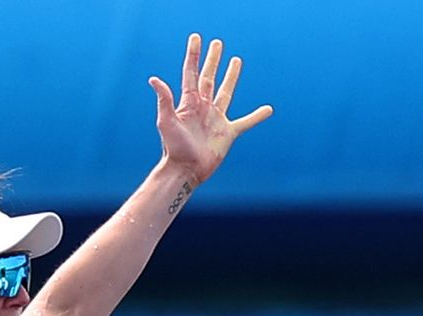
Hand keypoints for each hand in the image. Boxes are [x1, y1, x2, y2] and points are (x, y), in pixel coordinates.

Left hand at [149, 34, 274, 186]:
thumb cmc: (173, 148)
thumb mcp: (166, 122)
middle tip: (217, 44)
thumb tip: (154, 79)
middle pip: (209, 77)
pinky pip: (246, 122)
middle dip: (213, 60)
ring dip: (231, 77)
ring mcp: (216, 119)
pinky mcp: (228, 133)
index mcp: (188, 102)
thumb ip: (164, 100)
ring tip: (236, 60)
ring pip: (226, 92)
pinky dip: (257, 116)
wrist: (186, 170)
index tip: (197, 38)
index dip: (194, 55)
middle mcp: (203, 107)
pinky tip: (268, 110)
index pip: (191, 73)